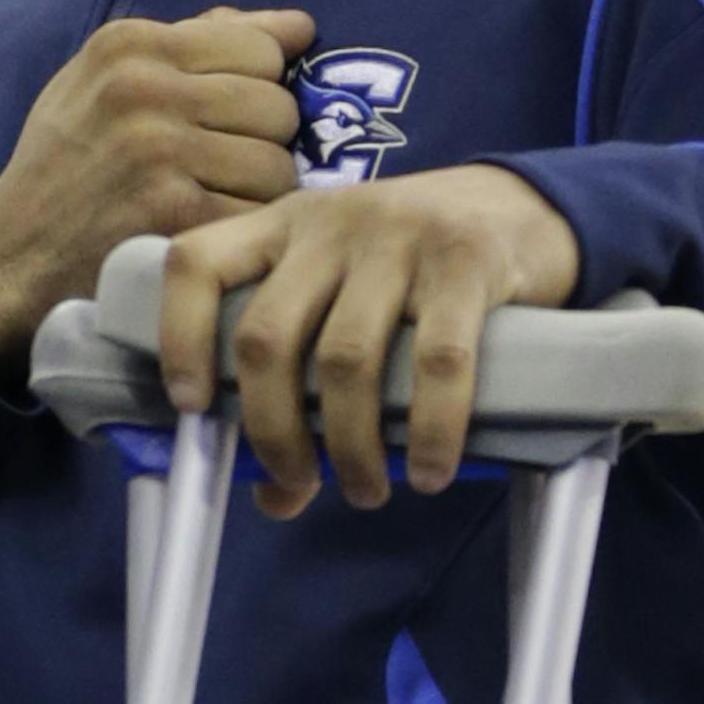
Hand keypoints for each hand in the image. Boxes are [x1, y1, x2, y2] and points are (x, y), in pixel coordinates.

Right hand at [0, 6, 315, 381]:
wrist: (10, 257)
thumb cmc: (66, 163)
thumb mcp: (106, 79)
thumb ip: (198, 43)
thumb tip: (299, 26)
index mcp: (130, 44)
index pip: (261, 49)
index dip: (255, 90)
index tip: (223, 121)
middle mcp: (144, 89)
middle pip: (278, 107)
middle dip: (263, 144)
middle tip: (221, 171)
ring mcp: (160, 153)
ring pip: (278, 166)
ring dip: (259, 196)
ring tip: (214, 203)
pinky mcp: (175, 216)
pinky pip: (260, 216)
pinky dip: (246, 233)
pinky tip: (211, 235)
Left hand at [156, 165, 579, 515]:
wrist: (525, 205)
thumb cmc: (417, 268)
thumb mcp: (348, 295)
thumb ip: (306, 378)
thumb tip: (277, 497)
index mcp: (283, 226)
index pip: (197, 264)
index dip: (178, 338)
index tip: (193, 407)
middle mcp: (331, 224)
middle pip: (267, 335)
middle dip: (272, 429)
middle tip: (298, 481)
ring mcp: (399, 237)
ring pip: (345, 358)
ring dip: (350, 445)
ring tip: (366, 491)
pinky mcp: (466, 260)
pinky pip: (438, 361)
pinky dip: (429, 431)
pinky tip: (429, 471)